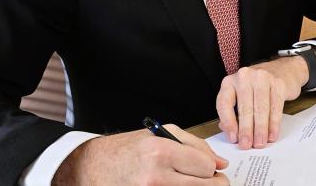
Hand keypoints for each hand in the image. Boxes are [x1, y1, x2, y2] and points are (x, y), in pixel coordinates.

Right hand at [53, 124, 228, 184]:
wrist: (95, 166)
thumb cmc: (128, 148)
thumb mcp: (162, 134)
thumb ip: (196, 146)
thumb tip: (221, 163)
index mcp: (161, 152)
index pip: (206, 166)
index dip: (210, 167)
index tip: (206, 167)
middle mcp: (156, 177)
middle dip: (212, 182)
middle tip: (208, 179)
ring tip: (187, 181)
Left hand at [215, 55, 310, 149]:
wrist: (283, 69)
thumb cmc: (258, 87)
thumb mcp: (240, 95)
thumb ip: (232, 112)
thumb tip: (230, 133)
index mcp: (230, 81)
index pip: (224, 103)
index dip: (228, 122)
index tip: (233, 138)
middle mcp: (244, 76)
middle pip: (244, 108)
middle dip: (246, 130)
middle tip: (247, 145)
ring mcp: (262, 78)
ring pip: (260, 109)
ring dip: (260, 129)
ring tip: (260, 142)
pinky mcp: (278, 83)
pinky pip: (275, 107)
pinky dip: (273, 123)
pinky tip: (272, 134)